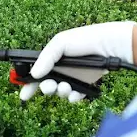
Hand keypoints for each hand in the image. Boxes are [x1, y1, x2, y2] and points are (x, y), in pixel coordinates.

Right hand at [20, 21, 136, 102]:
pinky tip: (76, 94)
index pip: (37, 72)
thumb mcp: (60, 43)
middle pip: (47, 84)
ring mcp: (73, 76)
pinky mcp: (86, 84)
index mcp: (53, 57)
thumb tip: (34, 74)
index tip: (24, 94)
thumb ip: (45, 58)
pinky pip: (75, 96)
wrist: (111, 46)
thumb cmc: (85, 39)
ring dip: (60, 92)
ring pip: (60, 92)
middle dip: (46, 88)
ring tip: (66, 87)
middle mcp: (62, 68)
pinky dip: (74, 97)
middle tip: (50, 87)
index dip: (29, 84)